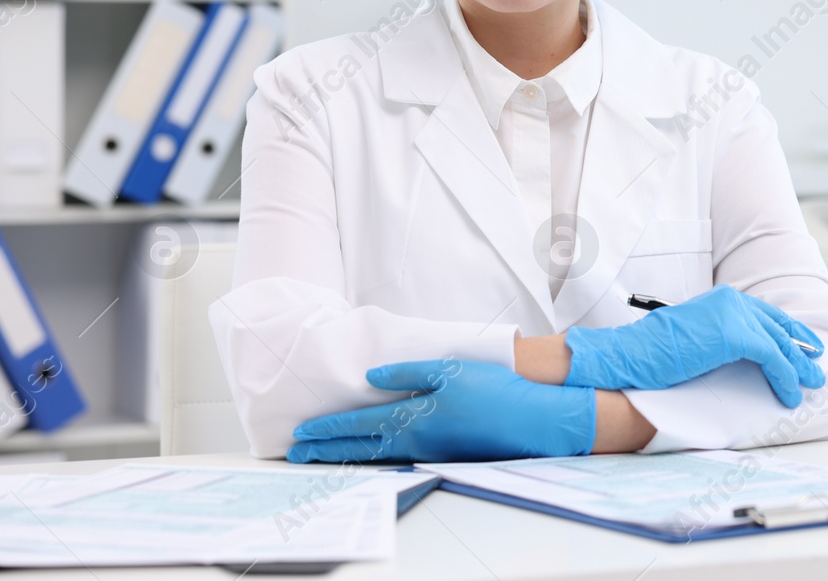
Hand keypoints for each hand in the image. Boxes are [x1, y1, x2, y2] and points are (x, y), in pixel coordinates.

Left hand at [286, 360, 594, 463]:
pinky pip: (396, 456)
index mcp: (410, 420)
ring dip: (346, 455)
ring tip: (323, 456)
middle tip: (297, 453)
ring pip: (375, 455)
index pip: (355, 425)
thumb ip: (408, 373)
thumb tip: (373, 378)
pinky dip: (373, 455)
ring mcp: (428, 452)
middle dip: (325, 449)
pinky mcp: (443, 454)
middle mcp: (413, 442)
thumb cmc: (493, 391)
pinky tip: (371, 451)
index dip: (326, 428)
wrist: (530, 421)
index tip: (301, 433)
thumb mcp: (449, 370)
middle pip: (358, 447)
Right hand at [564, 285, 825, 406]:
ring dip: (798, 366)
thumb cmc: (655, 354)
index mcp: (722, 300)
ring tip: (811, 384)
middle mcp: (732, 300)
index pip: (766, 314)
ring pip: (780, 342)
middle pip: (778, 326)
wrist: (633, 355)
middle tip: (816, 368)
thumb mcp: (697, 339)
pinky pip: (772, 357)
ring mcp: (734, 314)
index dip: (790, 331)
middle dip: (801, 348)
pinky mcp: (736, 334)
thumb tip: (745, 356)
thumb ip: (722, 338)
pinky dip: (784, 377)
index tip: (806, 346)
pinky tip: (788, 394)